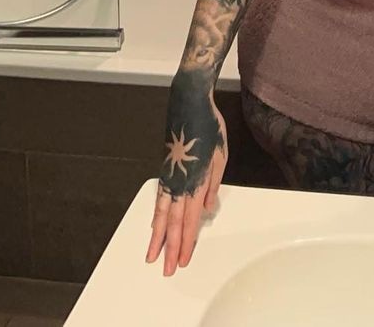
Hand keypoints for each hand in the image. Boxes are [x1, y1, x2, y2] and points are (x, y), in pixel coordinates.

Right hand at [145, 81, 227, 276]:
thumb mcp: (221, 155)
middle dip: (171, 248)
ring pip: (162, 214)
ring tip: (152, 256)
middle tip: (167, 270)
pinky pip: (159, 199)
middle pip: (174, 223)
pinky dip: (156, 217)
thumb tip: (207, 209)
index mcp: (196, 181)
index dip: (187, 242)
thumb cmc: (209, 127)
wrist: (189, 103)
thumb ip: (213, 185)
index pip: (191, 220)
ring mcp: (169, 177)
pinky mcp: (164, 170)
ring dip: (159, 237)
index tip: (183, 261)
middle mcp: (179, 183)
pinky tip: (155, 226)